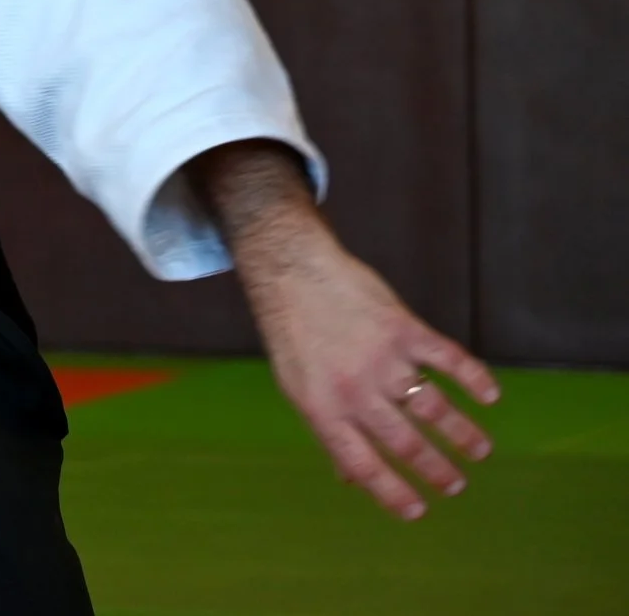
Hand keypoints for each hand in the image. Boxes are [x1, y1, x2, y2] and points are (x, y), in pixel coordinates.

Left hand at [196, 140, 498, 518]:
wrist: (291, 270)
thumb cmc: (294, 334)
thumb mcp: (296, 386)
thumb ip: (327, 429)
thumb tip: (349, 478)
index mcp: (321, 409)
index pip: (362, 465)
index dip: (392, 493)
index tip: (419, 512)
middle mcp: (353, 389)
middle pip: (406, 443)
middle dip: (437, 470)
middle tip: (457, 486)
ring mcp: (381, 359)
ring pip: (434, 408)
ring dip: (462, 434)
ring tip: (480, 450)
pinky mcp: (403, 328)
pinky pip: (448, 360)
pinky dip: (474, 379)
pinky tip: (490, 395)